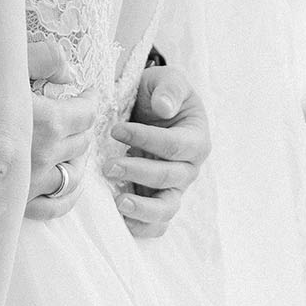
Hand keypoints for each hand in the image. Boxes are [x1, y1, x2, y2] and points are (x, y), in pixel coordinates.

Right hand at [25, 39, 95, 220]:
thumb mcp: (6, 63)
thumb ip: (45, 59)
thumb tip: (68, 75)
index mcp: (48, 121)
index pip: (86, 114)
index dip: (91, 100)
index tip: (87, 93)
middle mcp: (44, 155)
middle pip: (82, 142)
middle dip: (83, 126)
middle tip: (75, 114)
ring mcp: (32, 184)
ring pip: (74, 173)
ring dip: (78, 157)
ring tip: (71, 145)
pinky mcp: (17, 203)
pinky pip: (56, 206)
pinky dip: (68, 195)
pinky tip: (65, 183)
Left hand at [108, 57, 211, 238]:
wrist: (148, 109)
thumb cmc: (158, 94)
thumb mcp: (166, 79)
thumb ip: (169, 88)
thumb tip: (164, 109)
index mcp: (196, 138)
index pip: (175, 145)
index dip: (146, 139)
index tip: (116, 130)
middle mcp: (188, 167)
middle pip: (170, 178)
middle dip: (138, 172)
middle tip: (109, 166)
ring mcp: (173, 188)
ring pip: (167, 208)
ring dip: (143, 207)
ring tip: (119, 202)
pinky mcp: (156, 200)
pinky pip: (156, 224)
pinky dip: (141, 226)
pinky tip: (121, 219)